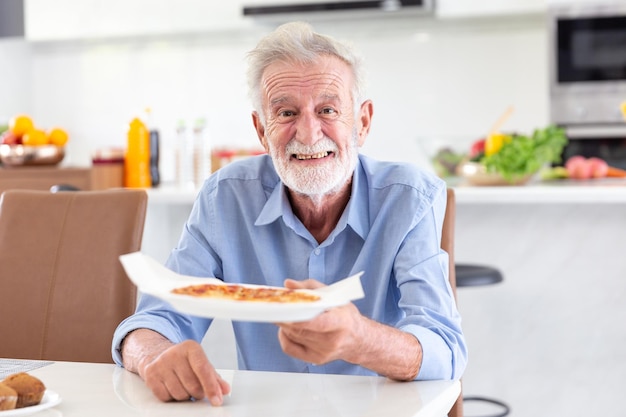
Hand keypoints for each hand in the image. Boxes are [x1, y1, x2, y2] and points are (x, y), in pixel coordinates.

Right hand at [123, 330, 229, 404]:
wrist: (157, 355)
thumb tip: (225, 390)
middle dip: (198, 393)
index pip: (203, 369)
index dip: (211, 387)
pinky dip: (172, 397)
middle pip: (193, 386)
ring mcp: (160, 364)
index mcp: (191, 347)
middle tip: (196, 389)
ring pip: (180, 394)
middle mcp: (174, 353)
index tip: (217, 400)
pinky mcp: (150, 375)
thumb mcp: (201, 364)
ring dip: (185, 396)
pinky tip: (172, 387)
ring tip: (184, 386)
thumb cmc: (184, 361)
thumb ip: (215, 378)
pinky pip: (165, 397)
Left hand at [276, 279, 422, 380]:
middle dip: (285, 317)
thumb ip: (310, 287)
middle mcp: (332, 340)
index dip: (301, 319)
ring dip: (284, 323)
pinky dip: (284, 336)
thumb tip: (289, 285)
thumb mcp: (334, 295)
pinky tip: (286, 328)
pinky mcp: (315, 359)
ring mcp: (323, 352)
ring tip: (283, 313)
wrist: (359, 340)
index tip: (287, 311)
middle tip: (274, 306)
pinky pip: (290, 348)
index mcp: (340, 322)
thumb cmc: (346, 316)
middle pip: (300, 329)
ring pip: (293, 336)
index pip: (320, 323)